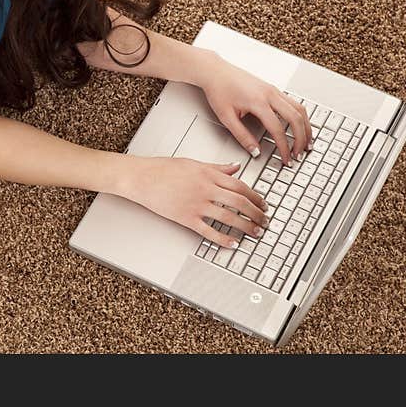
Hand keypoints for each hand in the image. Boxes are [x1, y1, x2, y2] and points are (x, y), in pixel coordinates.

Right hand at [124, 156, 268, 246]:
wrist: (141, 178)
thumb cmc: (162, 169)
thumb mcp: (193, 163)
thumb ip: (216, 167)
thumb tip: (235, 167)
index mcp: (208, 174)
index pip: (241, 186)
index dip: (256, 197)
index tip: (263, 204)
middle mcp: (205, 189)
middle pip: (240, 203)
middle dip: (256, 214)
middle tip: (265, 221)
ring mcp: (196, 204)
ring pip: (229, 217)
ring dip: (246, 226)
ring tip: (255, 232)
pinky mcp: (186, 218)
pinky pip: (209, 231)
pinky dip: (223, 239)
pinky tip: (233, 243)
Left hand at [197, 54, 312, 166]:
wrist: (215, 72)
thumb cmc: (219, 90)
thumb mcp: (226, 117)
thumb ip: (242, 136)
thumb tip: (255, 151)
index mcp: (258, 102)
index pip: (277, 129)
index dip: (284, 147)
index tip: (286, 158)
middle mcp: (270, 94)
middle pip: (295, 118)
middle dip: (301, 138)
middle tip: (299, 154)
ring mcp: (273, 90)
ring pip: (299, 108)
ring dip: (306, 126)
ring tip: (307, 142)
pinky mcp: (273, 89)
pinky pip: (294, 102)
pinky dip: (301, 116)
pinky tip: (300, 126)